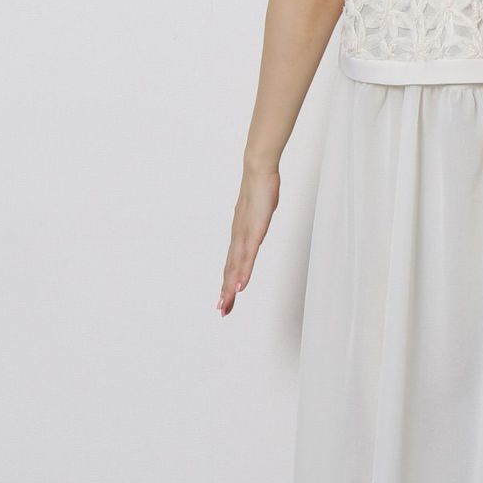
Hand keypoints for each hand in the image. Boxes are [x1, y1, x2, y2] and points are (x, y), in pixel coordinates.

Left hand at [217, 164, 279, 315]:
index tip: (224, 299)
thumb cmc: (260, 189)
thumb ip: (256, 222)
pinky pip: (248, 257)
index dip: (228, 282)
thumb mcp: (259, 211)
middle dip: (226, 292)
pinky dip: (243, 273)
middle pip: (230, 270)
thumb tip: (256, 226)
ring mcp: (245, 235)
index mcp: (240, 234)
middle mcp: (238, 237)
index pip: (232, 263)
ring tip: (227, 304)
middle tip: (222, 311)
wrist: (258, 170)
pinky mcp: (254, 232)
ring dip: (230, 287)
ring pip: (236, 267)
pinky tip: (240, 286)